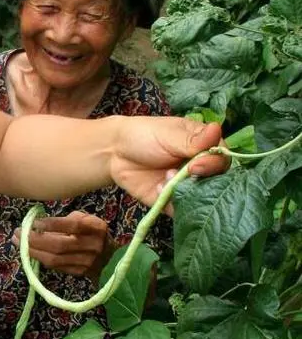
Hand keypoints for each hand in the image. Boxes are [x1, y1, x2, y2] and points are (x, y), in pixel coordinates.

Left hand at [14, 211, 114, 278]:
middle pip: (60, 245)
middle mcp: (93, 246)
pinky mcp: (79, 273)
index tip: (34, 221)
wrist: (110, 258)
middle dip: (35, 240)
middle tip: (18, 233)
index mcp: (96, 228)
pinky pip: (56, 267)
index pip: (73, 225)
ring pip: (55, 259)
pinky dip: (40, 259)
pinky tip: (29, 252)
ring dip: (33, 251)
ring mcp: (87, 263)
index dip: (53, 224)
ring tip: (18, 242)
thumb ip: (68, 220)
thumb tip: (41, 224)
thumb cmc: (92, 232)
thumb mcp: (86, 219)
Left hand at [111, 117, 225, 207]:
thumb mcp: (169, 134)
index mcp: (205, 146)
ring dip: (185, 190)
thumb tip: (218, 128)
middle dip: (200, 180)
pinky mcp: (175, 202)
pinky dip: (173, 203)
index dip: (213, 164)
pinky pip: (183, 210)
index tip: (196, 165)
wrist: (116, 152)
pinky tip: (158, 188)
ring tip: (166, 178)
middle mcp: (202, 168)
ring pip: (201, 198)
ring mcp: (189, 186)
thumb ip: (194, 140)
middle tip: (184, 173)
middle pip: (217, 181)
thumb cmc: (144, 135)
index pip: (222, 158)